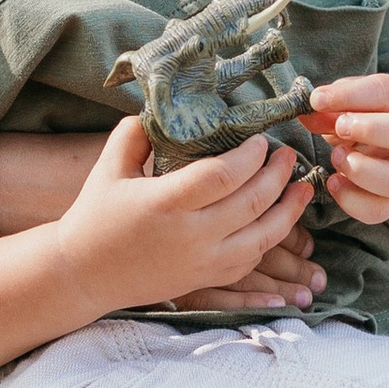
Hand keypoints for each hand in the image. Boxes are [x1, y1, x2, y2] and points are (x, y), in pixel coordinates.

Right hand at [56, 117, 319, 317]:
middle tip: (288, 155)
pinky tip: (278, 220)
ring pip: (263, 237)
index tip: (261, 139)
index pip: (223, 175)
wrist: (84, 274)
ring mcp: (202, 261)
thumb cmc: (95, 215)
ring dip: (289, 210)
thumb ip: (135, 132)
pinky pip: (251, 260)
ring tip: (304, 188)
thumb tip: (164, 108)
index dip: (250, 155)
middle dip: (278, 175)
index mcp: (166, 202)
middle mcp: (190, 234)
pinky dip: (270, 238)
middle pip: (251, 202)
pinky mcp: (205, 279)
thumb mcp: (109, 167)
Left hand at [305, 73, 388, 226]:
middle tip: (340, 128)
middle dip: (371, 129)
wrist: (386, 147)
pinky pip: (380, 210)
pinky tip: (333, 182)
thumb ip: (328, 106)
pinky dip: (352, 201)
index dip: (350, 95)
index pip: (385, 92)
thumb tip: (309, 110)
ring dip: (362, 171)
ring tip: (336, 158)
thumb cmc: (361, 117)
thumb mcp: (346, 102)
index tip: (317, 100)